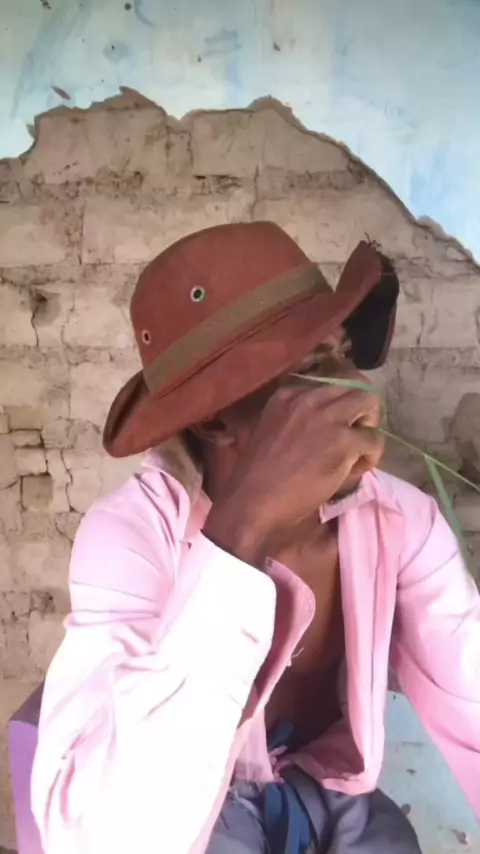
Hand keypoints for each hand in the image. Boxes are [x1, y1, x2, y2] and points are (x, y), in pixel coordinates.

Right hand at [203, 379, 383, 564]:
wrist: (253, 501)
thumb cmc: (256, 475)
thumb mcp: (268, 429)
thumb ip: (292, 418)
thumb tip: (323, 425)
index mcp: (287, 395)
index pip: (328, 380)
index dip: (339, 401)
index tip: (339, 421)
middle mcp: (308, 398)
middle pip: (353, 383)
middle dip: (361, 407)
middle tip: (357, 432)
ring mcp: (327, 417)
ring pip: (369, 400)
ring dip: (371, 424)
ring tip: (361, 448)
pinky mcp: (342, 440)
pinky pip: (374, 438)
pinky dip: (372, 454)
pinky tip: (359, 467)